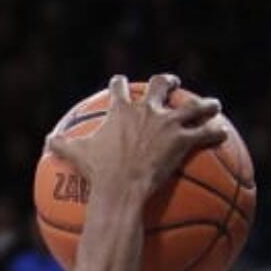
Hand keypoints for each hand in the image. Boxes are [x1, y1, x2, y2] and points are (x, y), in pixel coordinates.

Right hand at [47, 73, 226, 197]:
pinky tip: (224, 136)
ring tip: (214, 106)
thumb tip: (46, 141)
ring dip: (204, 106)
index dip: (120, 85)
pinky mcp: (184, 140)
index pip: (119, 89)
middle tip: (171, 84)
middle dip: (166, 83)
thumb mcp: (76, 157)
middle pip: (160, 86)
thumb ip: (62, 146)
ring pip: (192, 107)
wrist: (122, 187)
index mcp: (122, 110)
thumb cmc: (99, 174)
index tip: (121, 83)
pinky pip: (205, 134)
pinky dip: (215, 134)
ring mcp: (168, 123)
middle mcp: (148, 109)